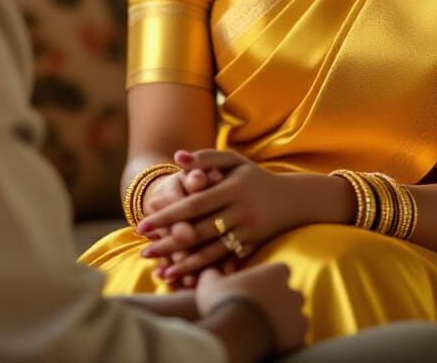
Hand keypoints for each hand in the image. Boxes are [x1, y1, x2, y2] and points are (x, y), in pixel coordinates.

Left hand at [139, 150, 298, 282]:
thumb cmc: (255, 176)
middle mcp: (239, 212)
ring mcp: (247, 232)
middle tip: (143, 251)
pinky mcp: (252, 247)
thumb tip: (176, 157)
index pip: (193, 204)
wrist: (294, 200)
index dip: (167, 216)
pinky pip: (224, 261)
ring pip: (210, 252)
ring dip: (183, 264)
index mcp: (231, 189)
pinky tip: (184, 278)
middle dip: (169, 242)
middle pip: (198, 231)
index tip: (143, 224)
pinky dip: (203, 271)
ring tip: (158, 271)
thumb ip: (205, 157)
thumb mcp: (233, 161)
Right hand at [196, 264, 305, 357]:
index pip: (281, 270)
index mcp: (274, 273)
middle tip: (264, 311)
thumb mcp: (210, 284)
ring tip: (269, 330)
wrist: (235, 333)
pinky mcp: (298, 339)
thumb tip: (212, 273)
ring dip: (288, 323)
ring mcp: (297, 316)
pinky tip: (274, 344)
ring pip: (298, 318)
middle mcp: (291, 292)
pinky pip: (298, 340)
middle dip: (283, 302)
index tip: (261, 288)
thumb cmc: (223, 303)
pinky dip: (289, 342)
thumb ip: (214, 275)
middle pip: (293, 294)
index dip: (272, 279)